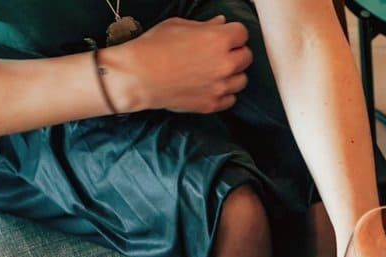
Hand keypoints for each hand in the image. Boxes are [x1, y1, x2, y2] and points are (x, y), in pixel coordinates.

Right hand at [109, 17, 251, 113]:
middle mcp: (225, 64)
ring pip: (242, 80)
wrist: (139, 76)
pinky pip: (231, 99)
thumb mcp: (178, 26)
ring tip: (215, 71)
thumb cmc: (154, 47)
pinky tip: (211, 86)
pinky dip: (224, 93)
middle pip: (246, 57)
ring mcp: (220, 86)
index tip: (225, 36)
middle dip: (235, 53)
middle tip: (220, 53)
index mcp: (218, 39)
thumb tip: (221, 23)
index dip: (233, 34)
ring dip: (232, 74)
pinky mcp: (212, 104)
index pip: (242, 34)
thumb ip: (205, 25)